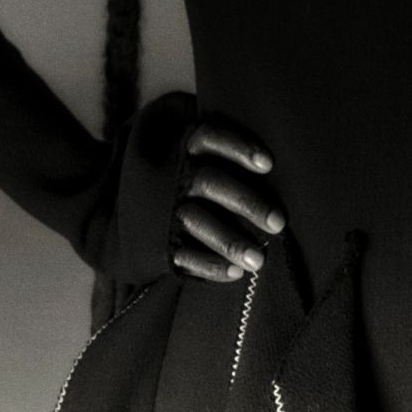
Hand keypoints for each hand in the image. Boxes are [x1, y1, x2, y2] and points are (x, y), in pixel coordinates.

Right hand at [171, 121, 287, 281]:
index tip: (269, 164)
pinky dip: (210, 266)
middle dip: (246, 203)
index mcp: (187, 147)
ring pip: (198, 221)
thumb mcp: (195, 151)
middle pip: (211, 183)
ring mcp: (167, 209)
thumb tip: (277, 163)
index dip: (239, 148)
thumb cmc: (188, 172)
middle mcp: (178, 176)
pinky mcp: (162, 242)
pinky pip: (185, 255)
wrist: (133, 203)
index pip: (211, 137)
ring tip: (260, 260)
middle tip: (278, 223)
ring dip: (230, 242)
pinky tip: (236, 273)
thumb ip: (226, 152)